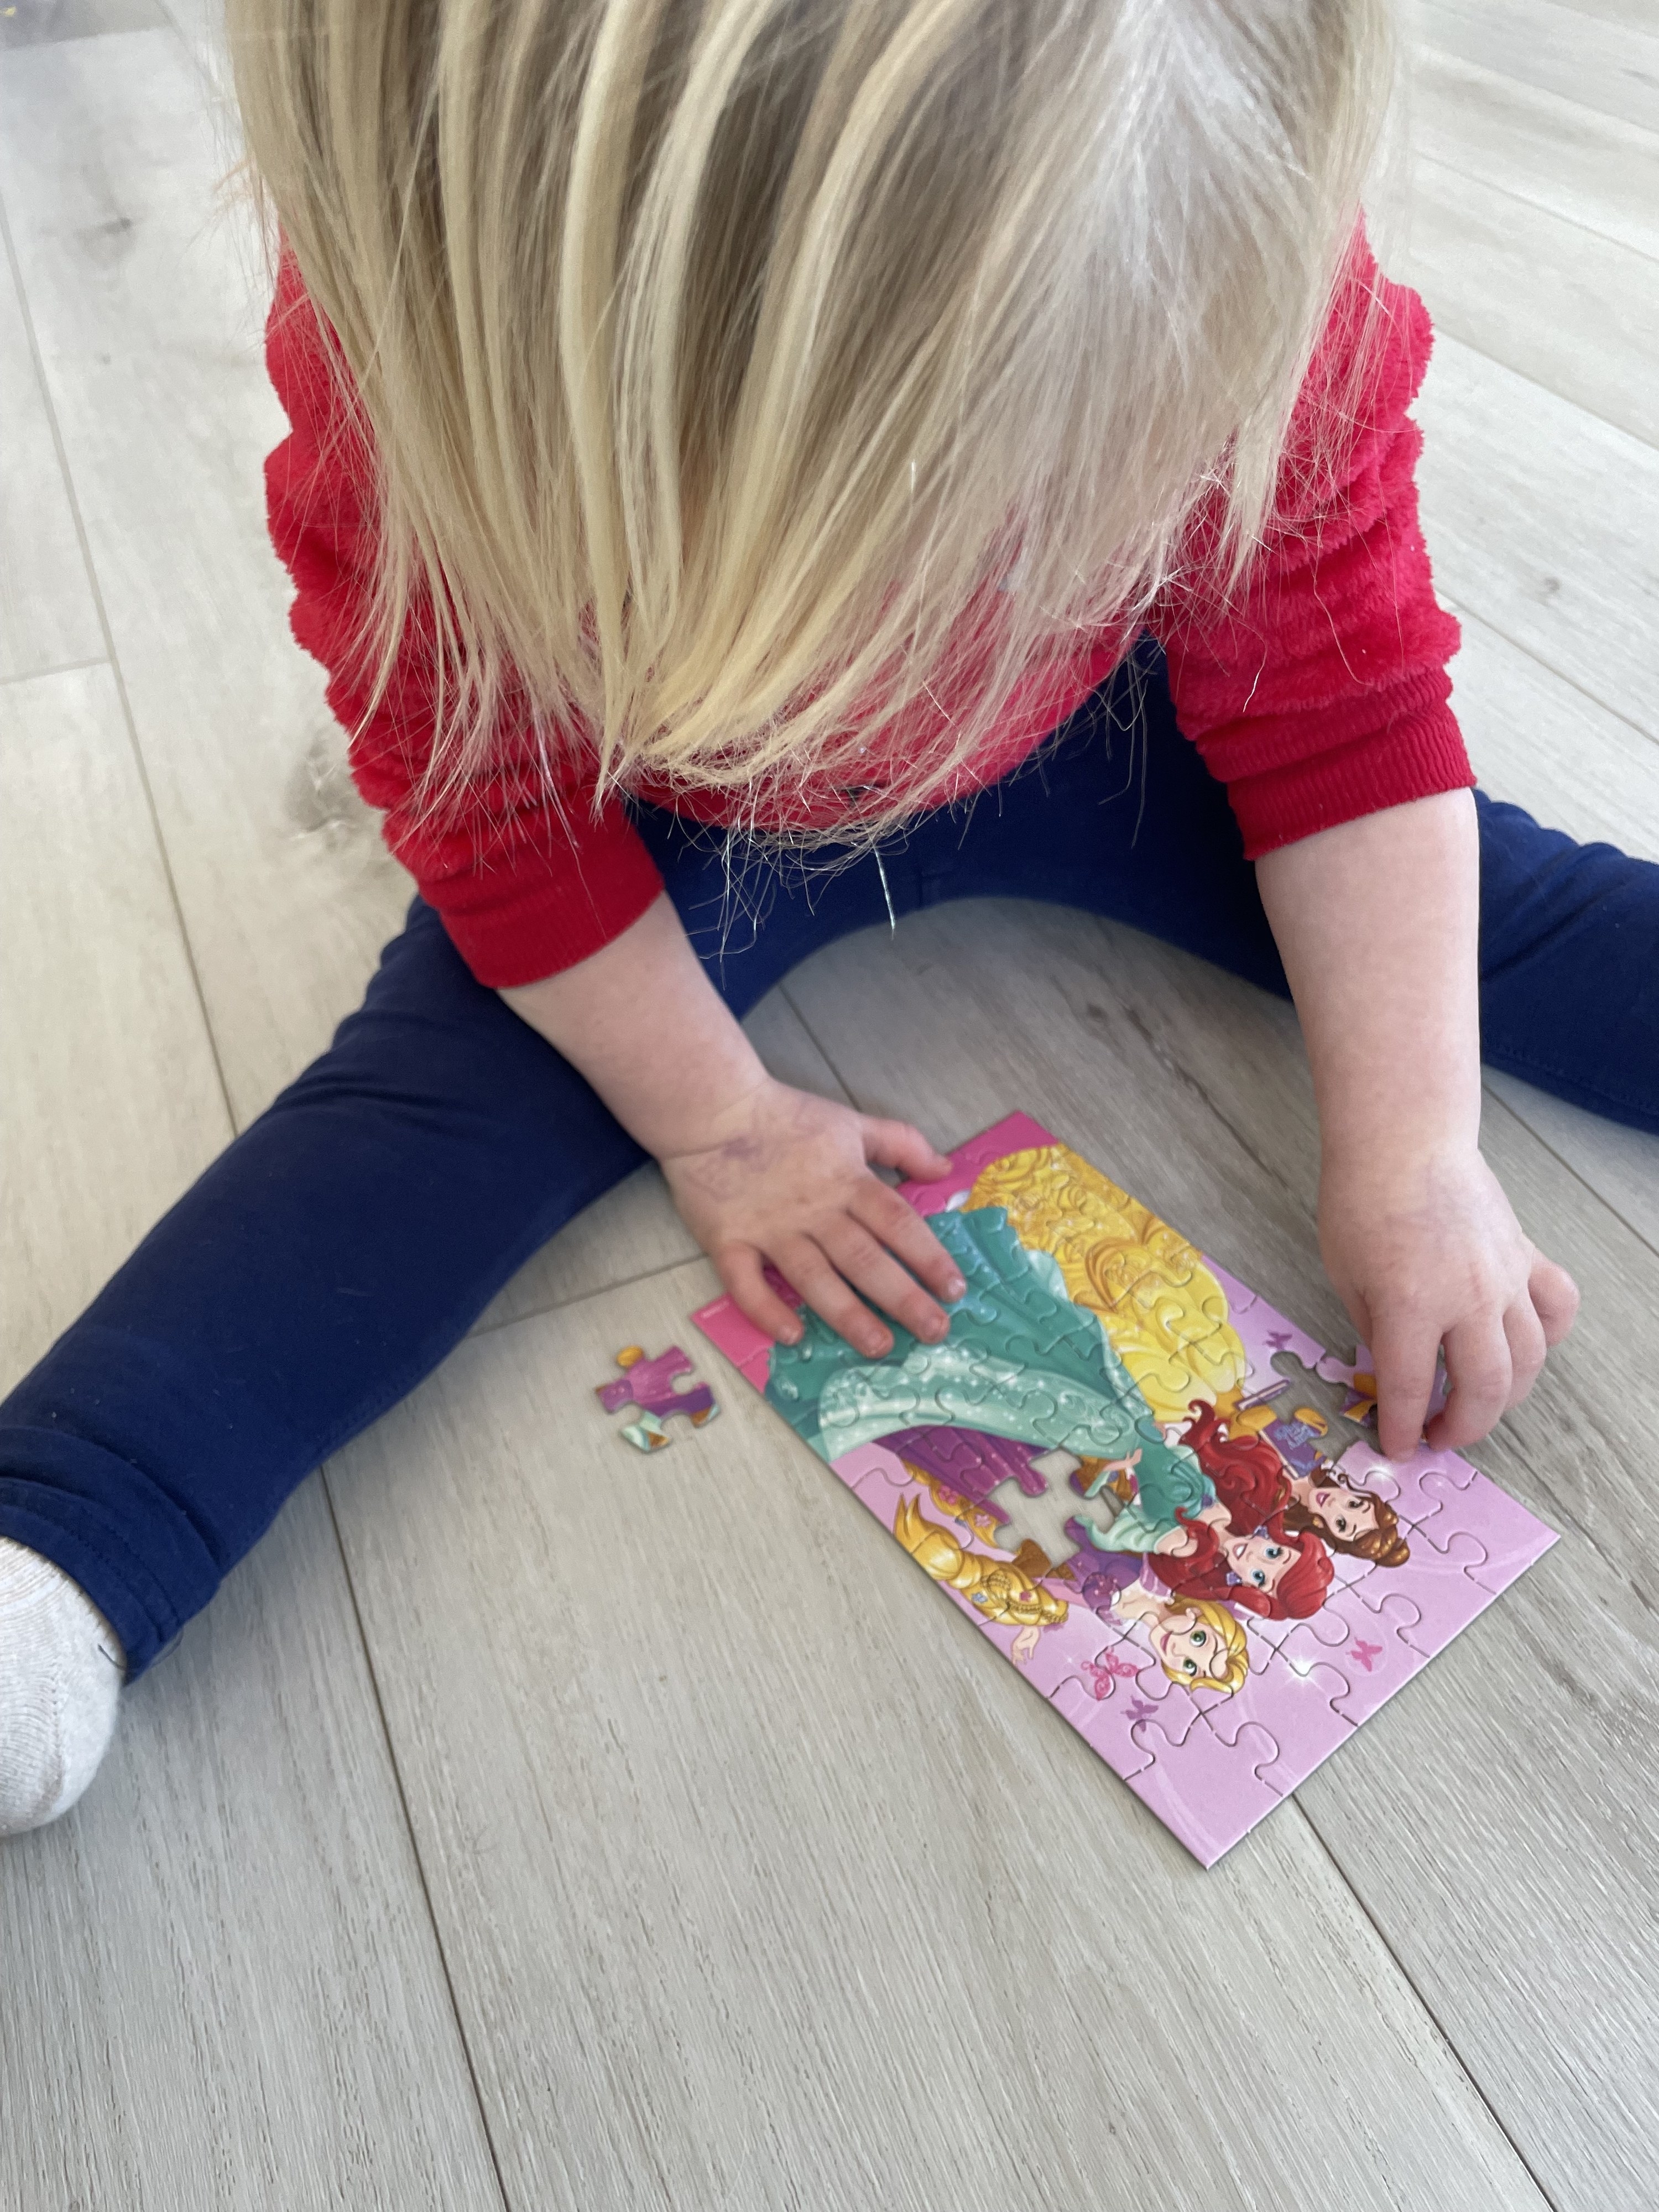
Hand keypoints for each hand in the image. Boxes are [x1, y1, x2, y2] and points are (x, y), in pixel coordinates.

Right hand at [659, 1076, 965, 1356]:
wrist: (712, 1108)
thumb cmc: (784, 1116)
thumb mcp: (851, 1121)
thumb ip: (901, 1143)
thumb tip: (944, 1169)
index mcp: (847, 1181)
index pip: (897, 1224)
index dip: (929, 1257)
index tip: (955, 1290)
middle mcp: (814, 1210)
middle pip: (864, 1259)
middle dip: (903, 1298)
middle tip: (934, 1331)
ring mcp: (770, 1228)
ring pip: (814, 1278)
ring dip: (848, 1315)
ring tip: (879, 1347)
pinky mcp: (728, 1240)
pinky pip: (745, 1282)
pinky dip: (766, 1310)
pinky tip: (791, 1336)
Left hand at [1319, 1142, 1578, 1459]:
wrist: (1403, 1141)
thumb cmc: (1360, 1200)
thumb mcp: (1345, 1275)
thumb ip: (1375, 1330)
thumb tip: (1395, 1373)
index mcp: (1411, 1305)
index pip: (1411, 1389)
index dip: (1402, 1428)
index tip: (1398, 1447)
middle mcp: (1468, 1298)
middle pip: (1483, 1388)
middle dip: (1463, 1426)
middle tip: (1439, 1435)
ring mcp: (1505, 1278)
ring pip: (1528, 1360)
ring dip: (1506, 1396)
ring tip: (1476, 1406)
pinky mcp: (1525, 1256)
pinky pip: (1555, 1308)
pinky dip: (1548, 1336)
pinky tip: (1524, 1348)